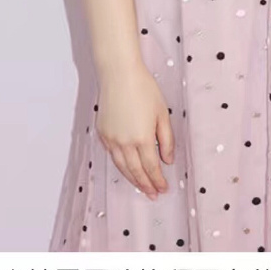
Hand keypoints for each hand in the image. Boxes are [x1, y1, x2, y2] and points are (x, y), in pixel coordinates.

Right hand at [96, 61, 173, 200]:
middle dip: (146, 185)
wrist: (119, 74)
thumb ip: (166, 139)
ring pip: (122, 167)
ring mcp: (111, 139)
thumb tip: (168, 159)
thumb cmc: (144, 89)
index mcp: (142, 138)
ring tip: (142, 187)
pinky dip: (121, 166)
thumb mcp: (162, 113)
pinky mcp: (103, 133)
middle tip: (153, 194)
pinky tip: (127, 169)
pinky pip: (112, 156)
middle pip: (136, 171)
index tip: (164, 189)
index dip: (158, 180)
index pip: (151, 167)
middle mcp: (125, 142)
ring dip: (132, 179)